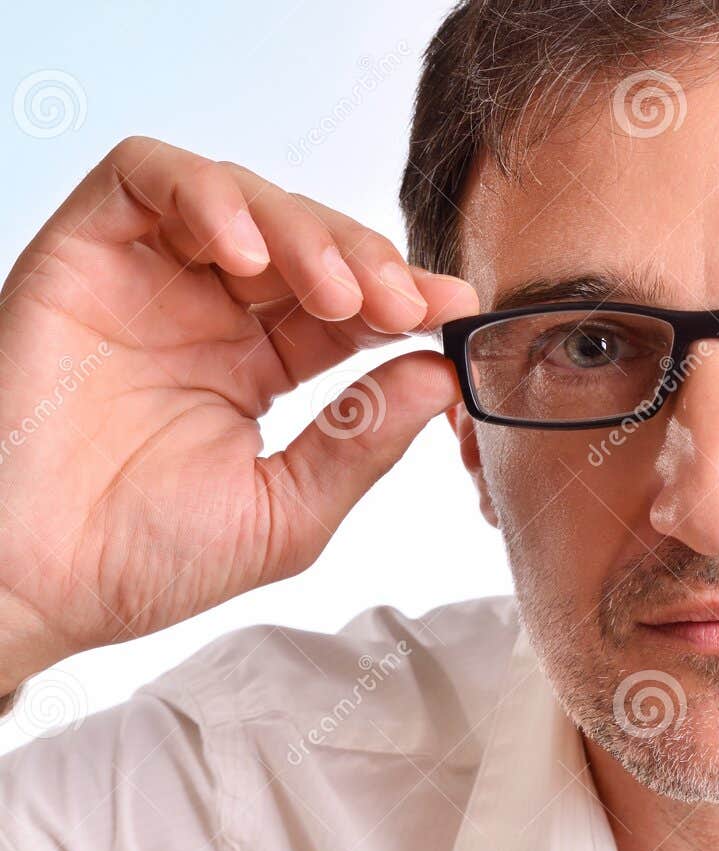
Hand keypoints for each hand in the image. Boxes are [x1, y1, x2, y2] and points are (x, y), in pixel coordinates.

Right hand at [0, 136, 478, 690]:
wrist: (31, 582)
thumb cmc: (143, 560)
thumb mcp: (287, 511)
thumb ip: (363, 440)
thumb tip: (442, 376)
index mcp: (260, 367)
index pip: (349, 308)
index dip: (405, 300)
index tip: (455, 311)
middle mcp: (209, 313)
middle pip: (309, 242)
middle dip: (369, 263)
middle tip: (404, 304)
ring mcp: (148, 279)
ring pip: (244, 199)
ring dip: (306, 231)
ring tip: (338, 294)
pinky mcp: (84, 252)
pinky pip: (147, 177)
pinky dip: (207, 193)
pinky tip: (249, 252)